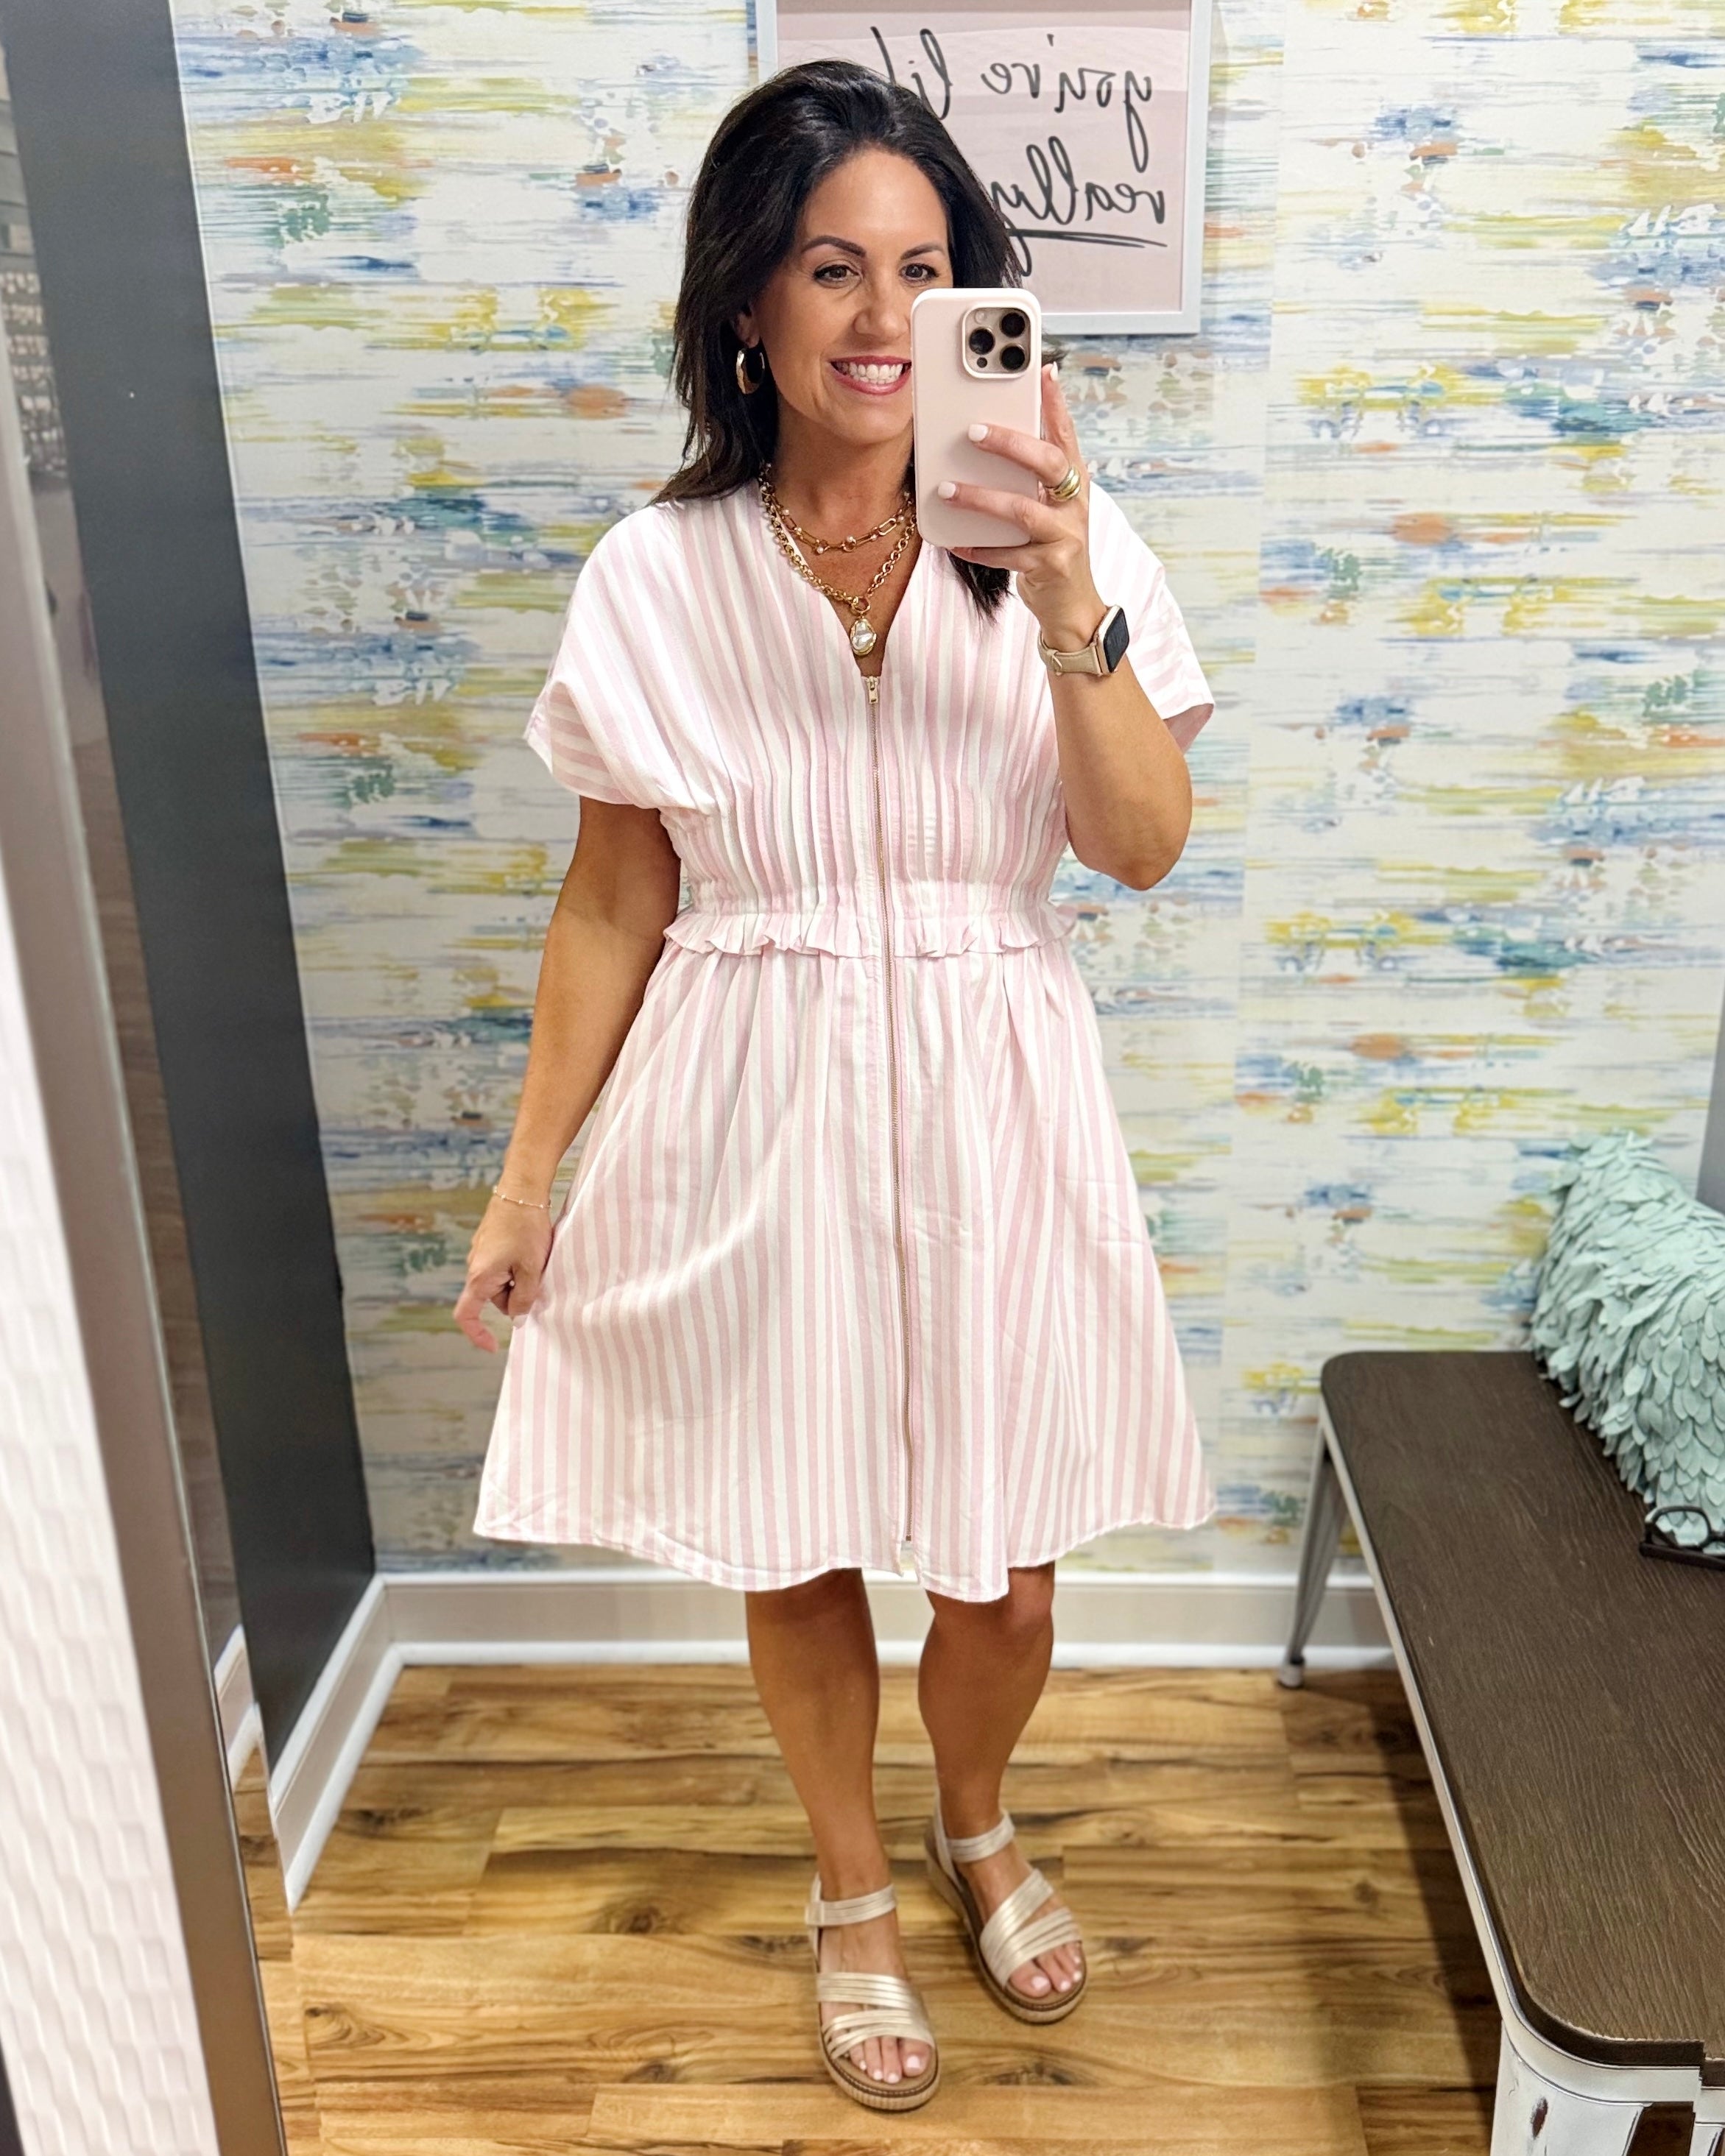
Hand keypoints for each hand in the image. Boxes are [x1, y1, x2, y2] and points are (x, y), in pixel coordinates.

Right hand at [452, 1197, 553, 1351]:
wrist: (522, 1189)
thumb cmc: (526, 1227)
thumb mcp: (531, 1269)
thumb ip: (524, 1298)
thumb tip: (517, 1317)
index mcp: (480, 1277)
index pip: (466, 1315)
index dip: (477, 1334)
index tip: (494, 1346)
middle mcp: (475, 1267)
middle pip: (494, 1298)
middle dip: (516, 1298)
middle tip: (539, 1281)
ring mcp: (481, 1253)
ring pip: (501, 1282)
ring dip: (519, 1280)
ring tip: (537, 1260)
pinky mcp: (490, 1242)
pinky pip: (502, 1265)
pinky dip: (518, 1266)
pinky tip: (532, 1251)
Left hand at [938, 363, 1104, 650]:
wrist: (1072, 604)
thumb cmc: (1051, 544)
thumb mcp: (1046, 503)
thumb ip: (1028, 471)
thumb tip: (991, 430)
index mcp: (1074, 479)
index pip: (1065, 433)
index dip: (1055, 401)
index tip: (1042, 368)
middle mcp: (1075, 502)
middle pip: (1046, 463)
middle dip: (1010, 444)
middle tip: (973, 431)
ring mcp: (1065, 535)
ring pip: (1021, 510)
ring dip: (981, 498)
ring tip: (946, 489)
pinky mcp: (1049, 566)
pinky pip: (1007, 555)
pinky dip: (979, 547)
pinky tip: (954, 540)